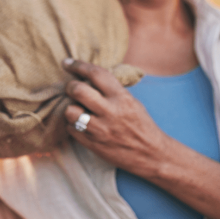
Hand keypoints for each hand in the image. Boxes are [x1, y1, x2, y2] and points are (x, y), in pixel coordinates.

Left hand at [63, 58, 168, 178]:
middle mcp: (110, 112)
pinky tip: (79, 124)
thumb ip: (111, 89)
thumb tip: (88, 75)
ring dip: (69, 107)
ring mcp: (100, 129)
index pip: (96, 73)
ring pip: (70, 111)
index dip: (78, 65)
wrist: (152, 155)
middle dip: (69, 86)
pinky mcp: (93, 145)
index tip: (67, 63)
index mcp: (121, 97)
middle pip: (78, 90)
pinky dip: (71, 124)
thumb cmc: (141, 124)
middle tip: (70, 87)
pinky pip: (71, 129)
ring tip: (76, 108)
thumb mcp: (131, 101)